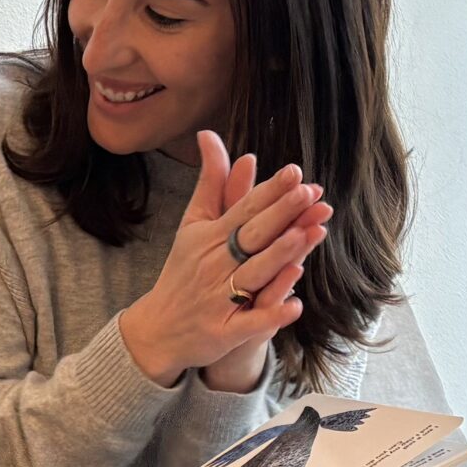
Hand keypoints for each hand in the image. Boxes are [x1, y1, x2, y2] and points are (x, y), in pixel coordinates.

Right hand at [119, 131, 330, 386]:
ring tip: (304, 237)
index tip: (295, 172)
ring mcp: (218, 299)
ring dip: (277, 257)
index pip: (244, 210)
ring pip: (252, 275)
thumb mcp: (193, 224)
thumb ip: (210, 183)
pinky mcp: (223, 331)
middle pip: (251, 237)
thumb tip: (209, 135)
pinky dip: (271, 314)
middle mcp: (213, 265)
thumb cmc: (184, 271)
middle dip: (280, 214)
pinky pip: (251, 323)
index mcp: (208, 237)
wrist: (158, 328)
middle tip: (308, 193)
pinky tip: (295, 305)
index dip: (269, 192)